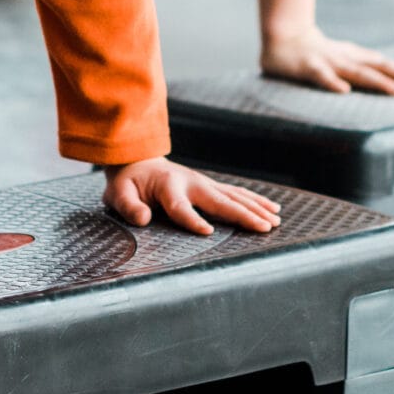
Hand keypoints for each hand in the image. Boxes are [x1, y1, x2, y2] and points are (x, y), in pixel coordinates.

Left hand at [104, 159, 281, 235]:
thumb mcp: (118, 194)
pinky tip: (272, 209)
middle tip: (264, 227)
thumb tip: (143, 219)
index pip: (181, 208)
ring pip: (234, 197)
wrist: (137, 160)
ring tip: (275, 221)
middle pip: (220, 201)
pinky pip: (237, 194)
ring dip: (255, 209)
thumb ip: (128, 206)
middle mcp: (191, 182)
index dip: (193, 220)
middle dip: (242, 214)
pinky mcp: (210, 186)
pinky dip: (256, 201)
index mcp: (168, 186)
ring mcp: (204, 183)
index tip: (207, 233)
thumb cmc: (128, 183)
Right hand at [260, 26, 393, 94]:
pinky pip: (321, 77)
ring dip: (378, 82)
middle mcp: (348, 59)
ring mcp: (329, 62)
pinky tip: (344, 91)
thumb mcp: (347, 59)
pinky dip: (332, 83)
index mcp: (358, 58)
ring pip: (357, 73)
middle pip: (381, 68)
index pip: (389, 66)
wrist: (282, 37)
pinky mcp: (308, 68)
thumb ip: (368, 69)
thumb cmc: (319, 53)